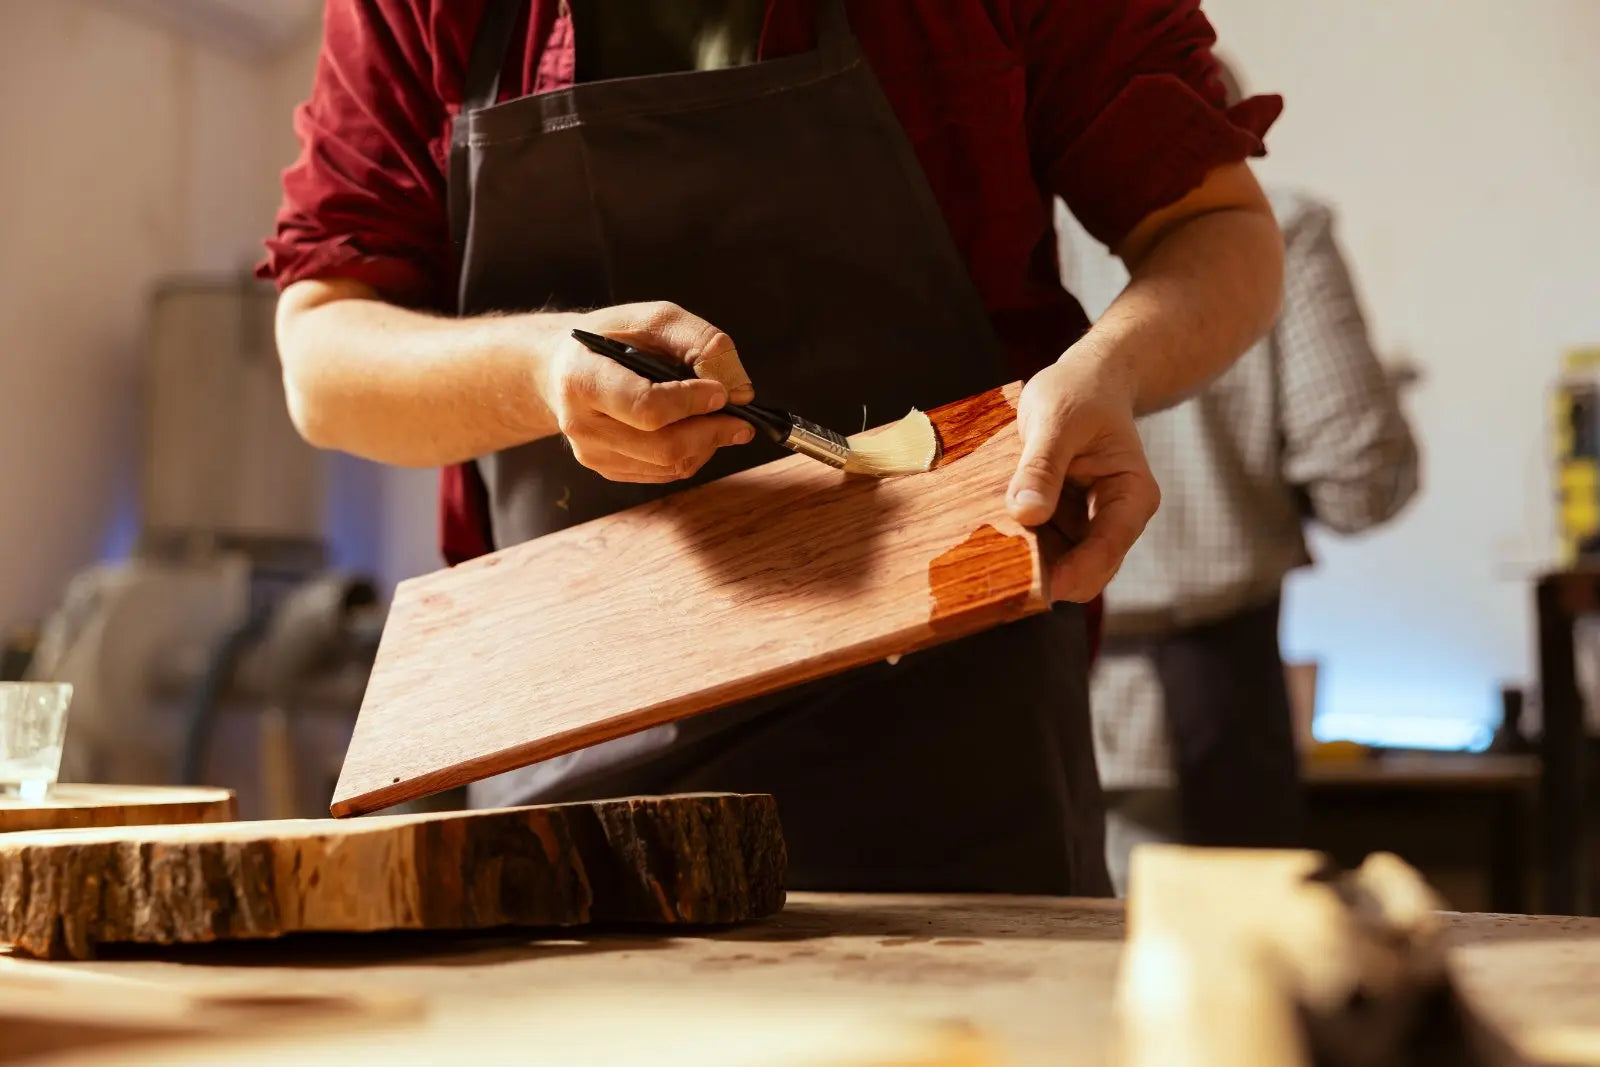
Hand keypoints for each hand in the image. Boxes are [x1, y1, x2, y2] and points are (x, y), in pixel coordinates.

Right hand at [539, 302, 756, 482]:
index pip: (645, 407)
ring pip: (668, 466)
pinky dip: (691, 455)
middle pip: (662, 447)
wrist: (562, 366)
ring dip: (707, 446)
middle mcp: (581, 424)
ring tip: (721, 422)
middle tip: (742, 421)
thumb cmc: (612, 337)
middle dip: (712, 433)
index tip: (721, 393)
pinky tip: (697, 432)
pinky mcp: (606, 469)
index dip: (691, 404)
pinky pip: (662, 474)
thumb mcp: (653, 318)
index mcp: (583, 379)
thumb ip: (700, 341)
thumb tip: (740, 390)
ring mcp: (591, 453)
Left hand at [1005, 349, 1159, 602]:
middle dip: (1044, 575)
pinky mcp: (1063, 523)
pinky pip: (1040, 547)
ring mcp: (1088, 525)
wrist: (1086, 380)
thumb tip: (1026, 513)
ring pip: (1058, 565)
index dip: (1070, 575)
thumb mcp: (1057, 418)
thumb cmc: (1080, 392)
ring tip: (986, 553)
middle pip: (1084, 571)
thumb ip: (1042, 466)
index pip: (1105, 552)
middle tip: (995, 575)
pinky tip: (989, 536)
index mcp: (1131, 496)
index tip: (1031, 588)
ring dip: (1026, 563)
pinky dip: (1018, 545)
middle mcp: (1116, 519)